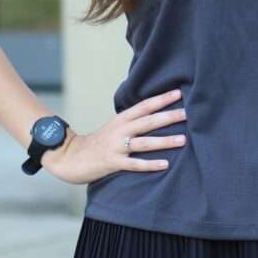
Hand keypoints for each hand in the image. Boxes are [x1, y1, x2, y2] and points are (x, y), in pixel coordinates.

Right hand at [41, 89, 186, 183]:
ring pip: (144, 142)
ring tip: (183, 139)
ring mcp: (116, 146)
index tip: (179, 93)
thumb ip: (133, 122)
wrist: (69, 157)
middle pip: (148, 121)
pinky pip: (134, 164)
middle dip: (169, 116)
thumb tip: (156, 116)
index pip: (144, 106)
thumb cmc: (97, 143)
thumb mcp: (114, 127)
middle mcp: (120, 130)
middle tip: (188, 113)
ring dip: (164, 141)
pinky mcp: (112, 163)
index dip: (161, 99)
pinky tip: (165, 165)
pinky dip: (150, 164)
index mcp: (121, 119)